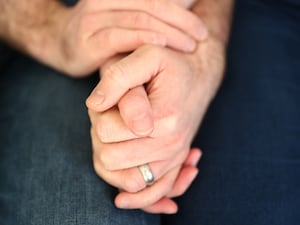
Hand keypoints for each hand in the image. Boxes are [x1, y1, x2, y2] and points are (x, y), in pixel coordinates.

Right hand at [37, 0, 206, 76]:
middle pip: (152, 4)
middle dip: (182, 18)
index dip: (180, 6)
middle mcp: (104, 0)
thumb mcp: (124, 16)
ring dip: (170, 31)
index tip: (200, 20)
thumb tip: (184, 4)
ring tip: (191, 44)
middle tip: (201, 34)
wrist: (60, 45)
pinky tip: (164, 46)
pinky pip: (122, 36)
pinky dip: (145, 38)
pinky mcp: (90, 41)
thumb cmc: (100, 33)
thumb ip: (147, 10)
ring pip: (140, 18)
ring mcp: (94, 18)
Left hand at [86, 40, 225, 211]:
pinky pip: (150, 194)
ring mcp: (173, 157)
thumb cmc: (172, 64)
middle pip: (110, 159)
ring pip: (125, 180)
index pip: (105, 132)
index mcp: (162, 119)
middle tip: (111, 115)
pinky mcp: (173, 163)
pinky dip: (136, 199)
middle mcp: (170, 145)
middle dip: (101, 137)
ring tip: (119, 135)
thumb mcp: (147, 54)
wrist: (199, 76)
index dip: (98, 114)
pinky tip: (122, 200)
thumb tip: (95, 104)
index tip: (109, 98)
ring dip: (113, 159)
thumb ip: (118, 76)